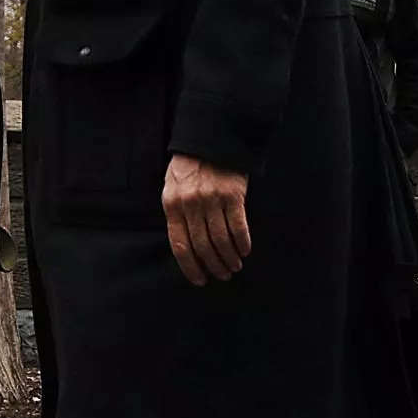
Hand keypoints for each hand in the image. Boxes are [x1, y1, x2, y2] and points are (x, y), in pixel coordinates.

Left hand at [163, 153, 251, 284]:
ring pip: (221, 240)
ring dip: (229, 258)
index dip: (190, 267)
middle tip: (223, 275)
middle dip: (213, 265)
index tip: (200, 280)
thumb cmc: (190, 166)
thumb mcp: (173, 187)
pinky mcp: (232, 194)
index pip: (180, 245)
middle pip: (202, 246)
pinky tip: (244, 251)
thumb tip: (185, 246)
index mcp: (172, 204)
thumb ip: (177, 213)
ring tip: (234, 266)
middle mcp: (191, 204)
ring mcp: (212, 199)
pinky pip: (238, 227)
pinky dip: (242, 243)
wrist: (210, 138)